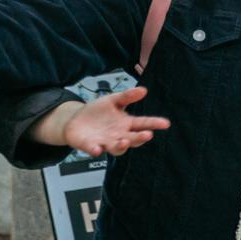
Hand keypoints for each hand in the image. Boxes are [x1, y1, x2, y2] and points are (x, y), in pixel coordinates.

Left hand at [56, 88, 170, 156]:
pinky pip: (94, 149)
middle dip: (140, 138)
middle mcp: (119, 135)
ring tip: (124, 142)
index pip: (143, 124)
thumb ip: (127, 96)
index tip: (165, 123)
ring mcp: (106, 142)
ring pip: (117, 148)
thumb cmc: (96, 112)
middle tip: (147, 134)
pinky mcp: (90, 146)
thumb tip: (143, 90)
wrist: (75, 120)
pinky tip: (97, 148)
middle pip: (133, 139)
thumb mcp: (112, 100)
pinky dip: (96, 150)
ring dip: (121, 147)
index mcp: (126, 124)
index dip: (154, 123)